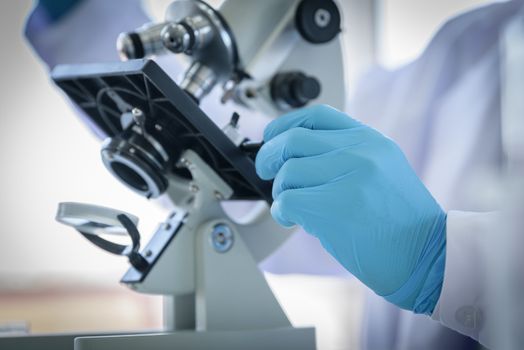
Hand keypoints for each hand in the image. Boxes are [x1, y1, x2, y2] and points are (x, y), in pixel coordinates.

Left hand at [256, 105, 445, 312]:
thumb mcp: (381, 170)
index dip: (284, 124)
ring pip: (287, 172)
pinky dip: (282, 211)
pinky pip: (288, 201)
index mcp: (370, 140)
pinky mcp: (336, 207)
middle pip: (292, 140)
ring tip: (291, 205)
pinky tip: (293, 219)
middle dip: (268, 156)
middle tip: (265, 171)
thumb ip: (344, 156)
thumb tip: (294, 157)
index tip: (271, 137)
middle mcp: (360, 152)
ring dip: (279, 191)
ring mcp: (349, 177)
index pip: (316, 115)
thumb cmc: (401, 221)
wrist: (429, 256)